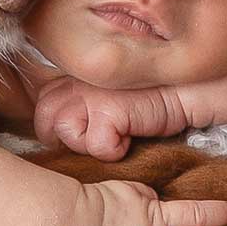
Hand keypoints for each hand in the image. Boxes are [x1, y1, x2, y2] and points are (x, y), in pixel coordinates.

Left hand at [34, 78, 183, 159]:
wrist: (186, 90)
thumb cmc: (147, 97)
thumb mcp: (104, 93)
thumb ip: (77, 102)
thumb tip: (54, 132)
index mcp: (70, 74)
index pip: (40, 104)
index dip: (57, 125)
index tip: (82, 131)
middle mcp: (73, 78)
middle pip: (43, 119)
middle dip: (66, 138)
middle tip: (95, 138)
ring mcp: (88, 91)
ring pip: (64, 133)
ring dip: (88, 144)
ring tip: (113, 134)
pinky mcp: (108, 108)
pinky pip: (96, 147)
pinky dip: (115, 151)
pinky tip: (130, 135)